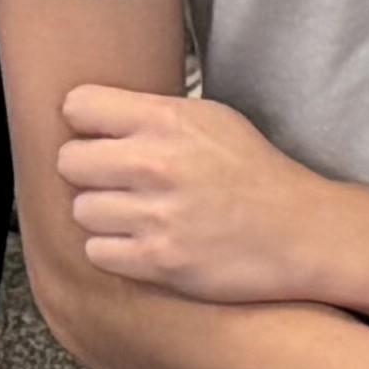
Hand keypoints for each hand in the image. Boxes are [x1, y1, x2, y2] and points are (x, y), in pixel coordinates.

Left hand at [55, 82, 353, 312]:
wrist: (300, 232)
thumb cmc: (254, 172)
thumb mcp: (209, 118)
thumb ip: (151, 113)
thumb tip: (94, 112)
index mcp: (166, 119)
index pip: (77, 106)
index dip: (85, 123)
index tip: (98, 135)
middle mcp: (156, 163)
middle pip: (68, 160)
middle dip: (86, 170)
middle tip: (111, 179)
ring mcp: (156, 216)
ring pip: (80, 209)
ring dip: (100, 213)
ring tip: (130, 213)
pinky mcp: (159, 262)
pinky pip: (96, 252)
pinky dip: (112, 250)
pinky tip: (137, 242)